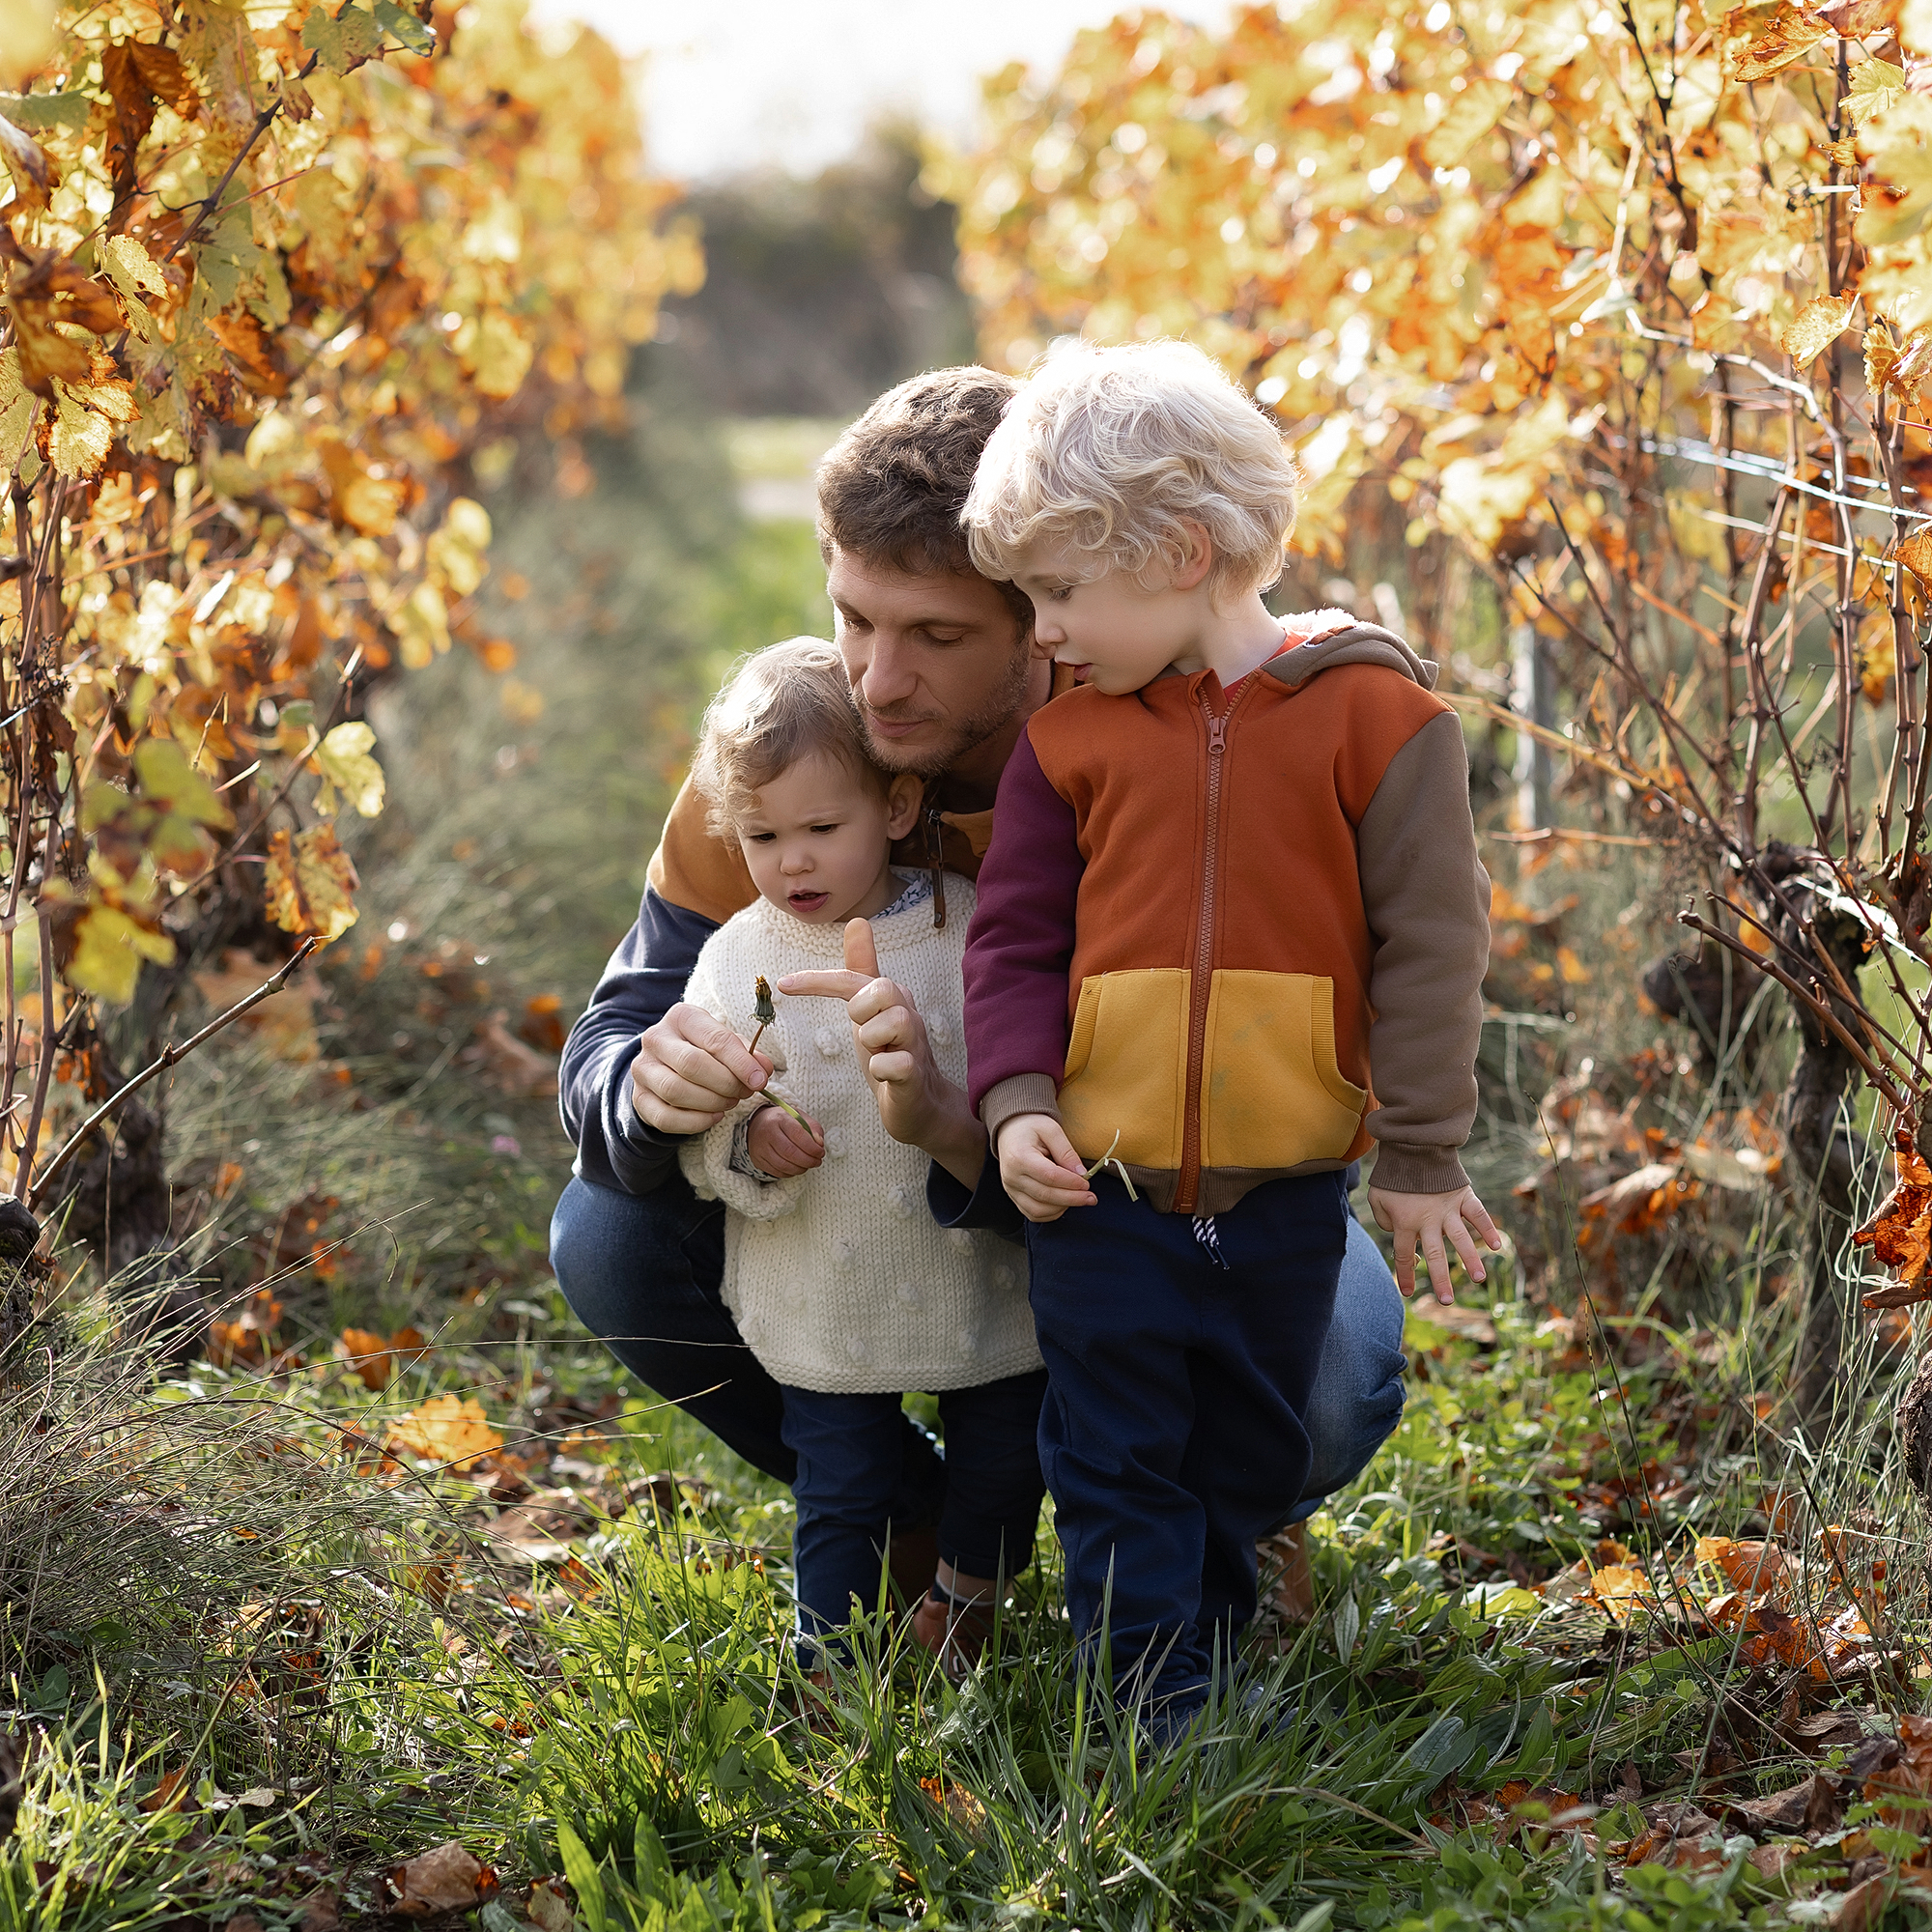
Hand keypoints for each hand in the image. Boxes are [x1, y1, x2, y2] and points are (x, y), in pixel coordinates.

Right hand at [629, 1000, 771, 1135]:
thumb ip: (746, 1054)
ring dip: (711, 1102)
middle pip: (692, 1064)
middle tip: (744, 1092)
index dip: (740, 1063)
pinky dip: (696, 1122)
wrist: (664, 1065)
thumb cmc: (702, 1049)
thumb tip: (763, 1069)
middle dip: (726, 1083)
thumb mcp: (724, 1043)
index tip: (759, 1080)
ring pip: (676, 1091)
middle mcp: (656, 1038)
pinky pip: (666, 1117)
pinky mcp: (639, 1097)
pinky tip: (714, 1116)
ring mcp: (643, 1069)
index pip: (713, 1039)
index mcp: (681, 1017)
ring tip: (730, 1102)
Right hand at [746, 1102, 823, 1177]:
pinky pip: (776, 1172)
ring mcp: (760, 1147)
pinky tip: (796, 1167)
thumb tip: (820, 1144)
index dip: (812, 1147)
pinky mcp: (758, 1160)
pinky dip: (790, 1173)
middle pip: (790, 1152)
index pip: (798, 1134)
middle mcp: (767, 1132)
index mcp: (780, 1118)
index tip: (821, 1152)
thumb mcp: (800, 1117)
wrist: (758, 1124)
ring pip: (783, 1165)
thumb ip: (813, 1128)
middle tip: (817, 1161)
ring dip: (800, 1168)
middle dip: (808, 1160)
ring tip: (808, 1165)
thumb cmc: (784, 1121)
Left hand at [779, 919, 988, 1187]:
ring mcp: (916, 1044)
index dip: (818, 979)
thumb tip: (858, 921)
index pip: (854, 976)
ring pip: (894, 1022)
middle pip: (882, 987)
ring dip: (872, 1040)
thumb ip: (861, 969)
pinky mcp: (916, 1076)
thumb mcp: (868, 1010)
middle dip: (861, 1009)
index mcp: (894, 997)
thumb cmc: (890, 1052)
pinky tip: (884, 1075)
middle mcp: (910, 1014)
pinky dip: (882, 1070)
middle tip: (861, 1030)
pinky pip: (896, 1064)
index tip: (784, 984)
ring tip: (876, 1054)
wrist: (919, 1104)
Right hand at [997, 1112, 1096, 1222]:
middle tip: (1091, 1198)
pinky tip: (1064, 1204)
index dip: (1071, 1182)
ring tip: (1079, 1199)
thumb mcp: (1051, 1129)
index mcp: (1019, 1157)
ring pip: (1038, 1210)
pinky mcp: (1013, 1196)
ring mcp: (1010, 1189)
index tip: (1087, 1183)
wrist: (1010, 1130)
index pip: (1049, 1176)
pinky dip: (1051, 1214)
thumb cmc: (1031, 1127)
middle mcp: (1011, 1176)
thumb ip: (1066, 1151)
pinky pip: (1032, 1213)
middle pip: (1045, 1196)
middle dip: (1072, 1199)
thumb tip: (1081, 1173)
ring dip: (1062, 1208)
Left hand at [1367, 1183, 1502, 1303]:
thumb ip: (1384, 1220)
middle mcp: (1428, 1220)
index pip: (1404, 1255)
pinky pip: (1477, 1214)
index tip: (1408, 1293)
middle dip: (1440, 1279)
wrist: (1412, 1147)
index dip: (1405, 1275)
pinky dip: (1488, 1229)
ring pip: (1460, 1239)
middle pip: (1434, 1255)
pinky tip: (1496, 1246)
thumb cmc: (1392, 1176)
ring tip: (1478, 1279)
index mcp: (1405, 1222)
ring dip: (1469, 1260)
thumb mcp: (1377, 1198)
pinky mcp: (1462, 1196)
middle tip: (1447, 1301)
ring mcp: (1447, 1208)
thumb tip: (1397, 1235)